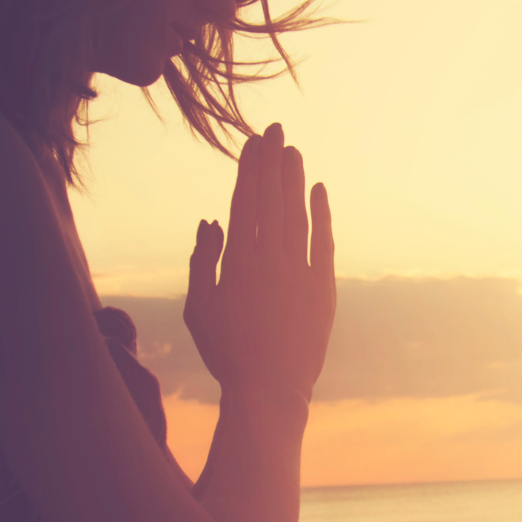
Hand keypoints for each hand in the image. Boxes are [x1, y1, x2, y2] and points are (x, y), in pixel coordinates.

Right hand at [183, 123, 334, 399]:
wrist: (270, 391)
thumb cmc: (227, 352)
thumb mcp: (199, 307)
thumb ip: (203, 260)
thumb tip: (211, 221)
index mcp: (236, 261)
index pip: (244, 201)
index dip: (248, 169)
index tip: (252, 143)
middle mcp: (269, 259)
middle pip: (271, 198)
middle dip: (272, 161)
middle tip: (275, 130)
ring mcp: (298, 272)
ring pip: (297, 214)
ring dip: (294, 180)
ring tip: (293, 151)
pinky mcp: (322, 288)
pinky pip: (322, 241)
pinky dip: (321, 214)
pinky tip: (318, 190)